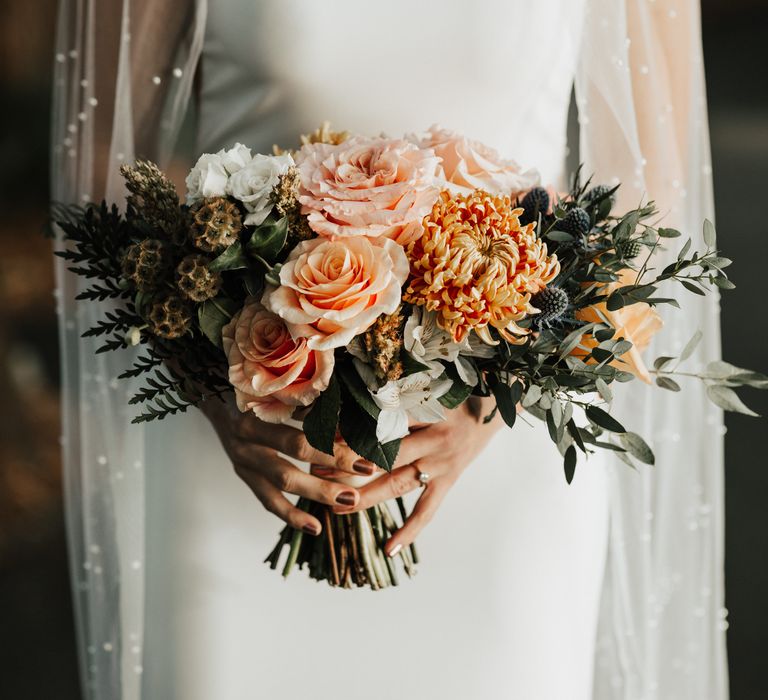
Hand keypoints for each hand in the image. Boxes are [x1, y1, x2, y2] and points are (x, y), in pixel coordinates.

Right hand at [201, 397, 375, 535]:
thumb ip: (310, 406)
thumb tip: (351, 425)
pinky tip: (315, 527)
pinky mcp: (243, 474)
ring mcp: (242, 459)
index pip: (300, 435)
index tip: (364, 455)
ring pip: (281, 485)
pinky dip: (291, 515)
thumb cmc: (255, 387)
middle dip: (332, 470)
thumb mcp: (279, 391)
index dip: (333, 447)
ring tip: (348, 502)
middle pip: (293, 459)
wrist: (210, 391)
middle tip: (364, 477)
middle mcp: (246, 438)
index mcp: (256, 413)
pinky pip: (267, 500)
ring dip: (317, 494)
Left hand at [316, 396, 502, 555]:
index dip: (352, 431)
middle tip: (317, 473)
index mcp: (426, 412)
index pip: (382, 424)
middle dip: (349, 466)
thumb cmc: (454, 392)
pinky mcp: (448, 482)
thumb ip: (395, 395)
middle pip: (385, 457)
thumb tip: (354, 397)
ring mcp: (441, 465)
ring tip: (336, 507)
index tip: (321, 436)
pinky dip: (410, 531)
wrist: (493, 407)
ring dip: (366, 497)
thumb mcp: (426, 387)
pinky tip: (390, 549)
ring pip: (398, 485)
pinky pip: (427, 510)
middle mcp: (433, 441)